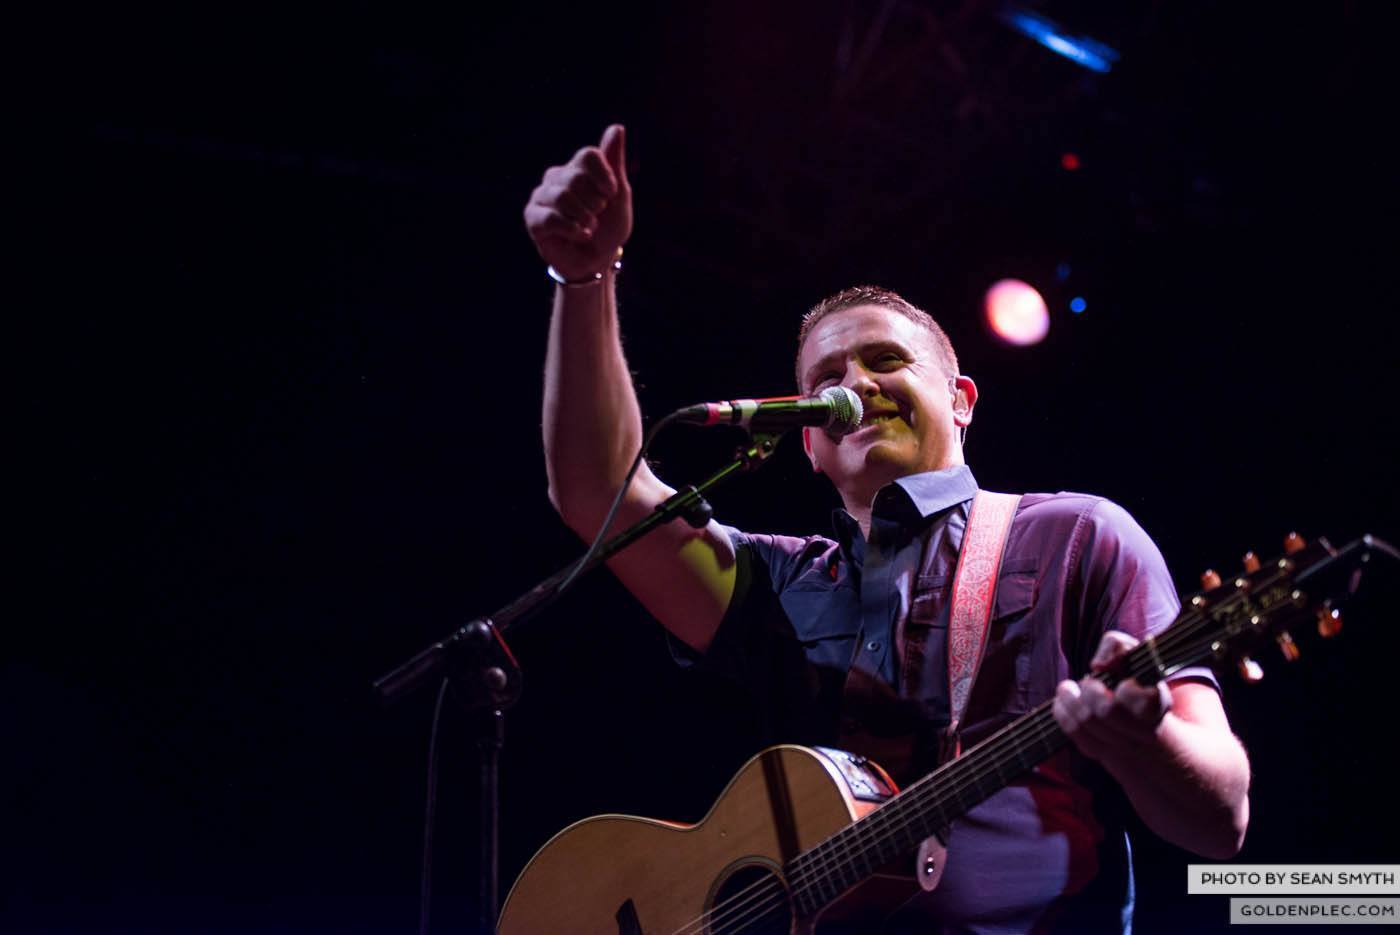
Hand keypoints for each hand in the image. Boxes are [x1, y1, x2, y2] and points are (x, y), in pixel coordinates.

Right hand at [523, 124, 632, 280]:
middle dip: (595, 202)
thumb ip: (614, 163)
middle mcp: (556, 177)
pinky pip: (551, 218)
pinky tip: (580, 235)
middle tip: (596, 216)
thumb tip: (616, 127)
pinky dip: (572, 229)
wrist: (596, 261)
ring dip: (584, 218)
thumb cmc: (608, 228)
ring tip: (589, 228)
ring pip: (563, 197)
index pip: (588, 155)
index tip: (611, 194)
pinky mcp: (532, 218)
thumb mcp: (619, 196)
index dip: (604, 176)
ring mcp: (541, 196)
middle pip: (576, 176)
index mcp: (578, 168)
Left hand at [1052, 630, 1171, 762]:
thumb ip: (1117, 646)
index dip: (1128, 690)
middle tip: (1087, 682)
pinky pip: (1075, 734)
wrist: (1150, 732)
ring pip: (1086, 723)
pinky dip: (1062, 713)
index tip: (1125, 682)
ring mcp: (1122, 746)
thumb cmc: (1139, 683)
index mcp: (1158, 705)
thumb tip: (1097, 665)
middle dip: (1090, 692)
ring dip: (1070, 700)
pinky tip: (1061, 703)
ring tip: (1067, 689)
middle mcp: (1143, 731)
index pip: (1143, 700)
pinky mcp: (1102, 753)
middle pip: (1106, 712)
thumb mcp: (1136, 656)